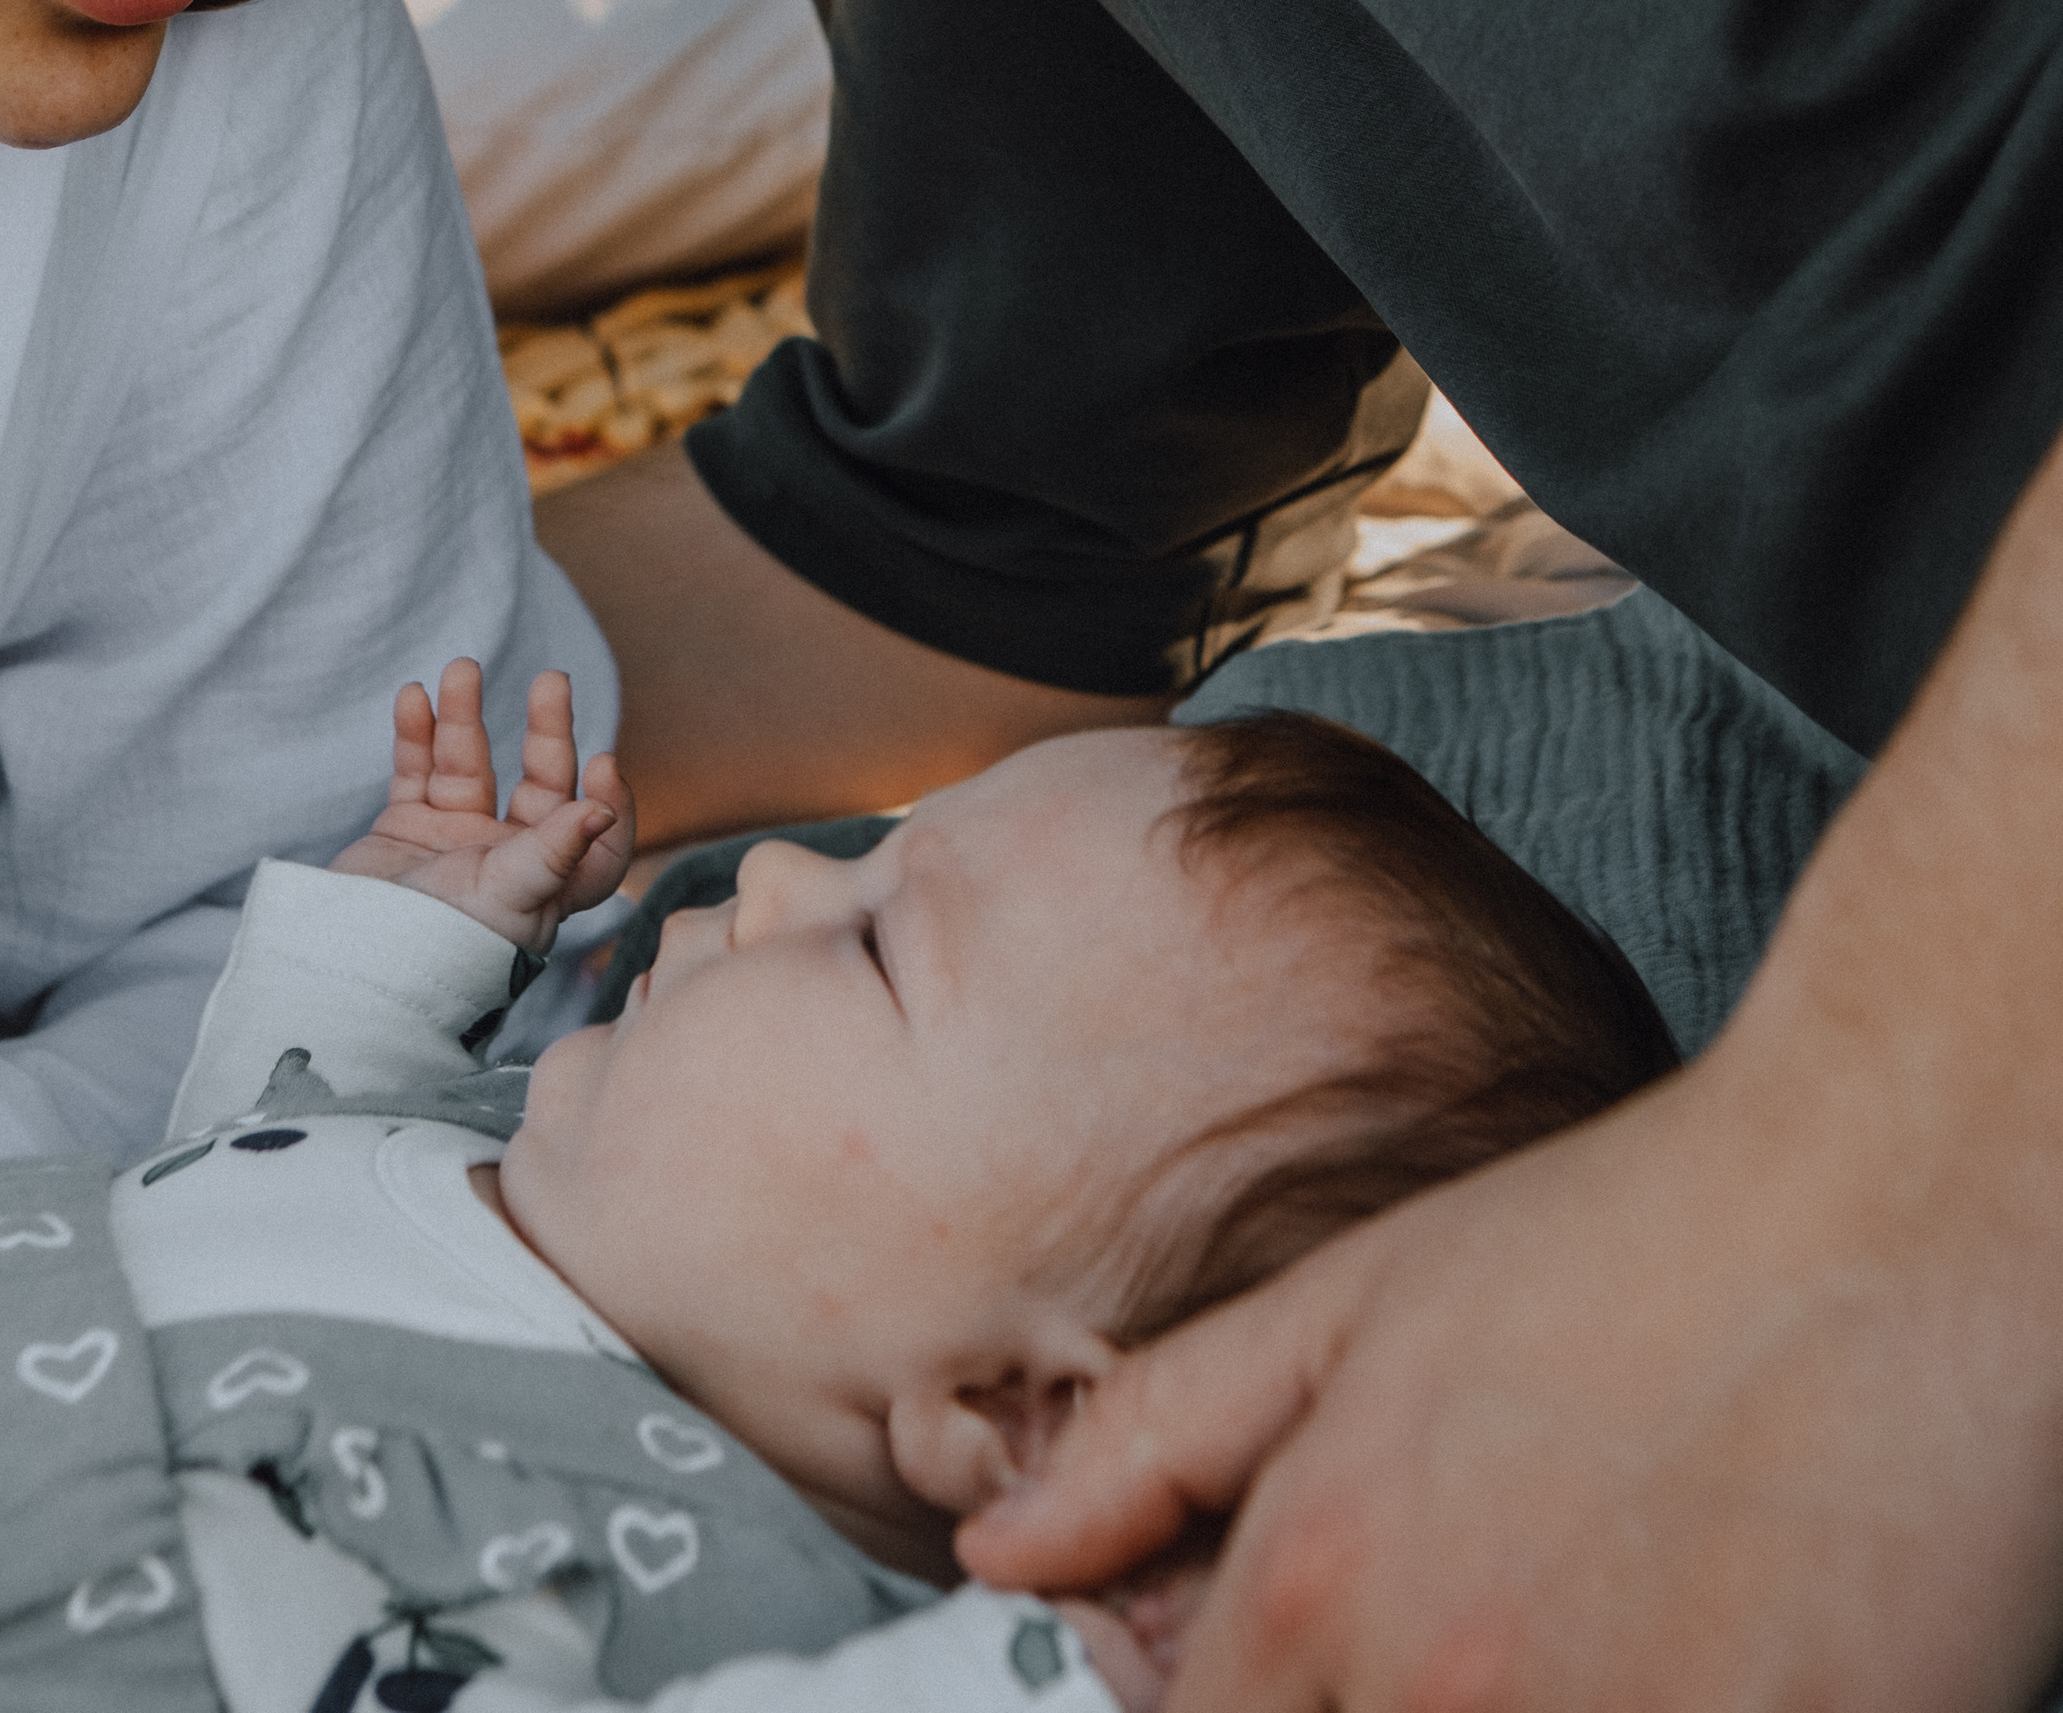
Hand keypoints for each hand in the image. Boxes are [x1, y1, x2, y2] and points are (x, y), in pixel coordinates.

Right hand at [330, 659, 635, 954]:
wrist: (353, 969)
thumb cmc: (443, 953)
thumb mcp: (507, 900)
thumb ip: (553, 853)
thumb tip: (603, 810)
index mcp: (545, 888)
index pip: (596, 843)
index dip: (610, 803)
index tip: (602, 762)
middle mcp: (506, 862)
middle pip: (540, 785)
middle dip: (547, 732)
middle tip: (551, 680)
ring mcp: (453, 843)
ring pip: (470, 766)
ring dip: (466, 717)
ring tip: (462, 669)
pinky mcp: (405, 830)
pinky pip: (416, 770)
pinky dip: (416, 734)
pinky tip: (415, 697)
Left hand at [960, 1044, 2062, 1711]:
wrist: (1876, 1210)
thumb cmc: (1632, 1243)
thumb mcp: (1352, 1308)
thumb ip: (1154, 1441)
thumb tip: (998, 1549)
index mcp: (1327, 1588)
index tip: (1284, 1684)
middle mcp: (1446, 1696)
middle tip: (1450, 1656)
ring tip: (1565, 1651)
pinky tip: (1676, 1672)